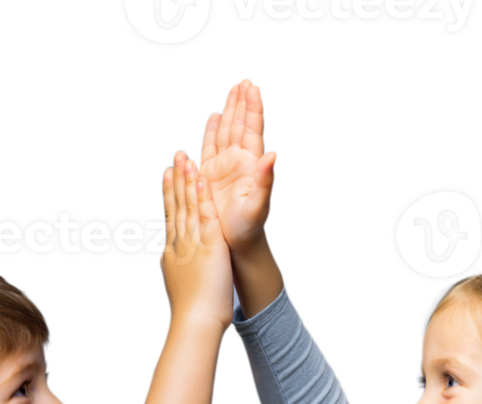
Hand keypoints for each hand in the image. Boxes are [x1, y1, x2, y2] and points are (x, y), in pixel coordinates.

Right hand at [159, 151, 232, 327]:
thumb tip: (172, 264)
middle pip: (177, 207)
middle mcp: (179, 245)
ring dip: (188, 182)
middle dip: (177, 181)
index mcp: (173, 253)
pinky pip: (205, 219)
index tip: (168, 176)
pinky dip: (203, 199)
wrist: (194, 324)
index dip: (170, 196)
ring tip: (186, 159)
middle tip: (176, 157)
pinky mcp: (209, 249)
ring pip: (188, 208)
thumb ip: (177, 268)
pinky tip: (202, 182)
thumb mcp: (179, 284)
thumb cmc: (190, 313)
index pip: (171, 218)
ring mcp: (192, 245)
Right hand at [199, 78, 278, 255]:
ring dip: (228, 112)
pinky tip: (213, 117)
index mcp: (252, 164)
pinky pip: (209, 147)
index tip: (253, 88)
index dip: (253, 108)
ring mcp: (223, 166)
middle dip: (241, 103)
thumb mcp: (259, 204)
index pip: (253, 130)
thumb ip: (266, 180)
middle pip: (240, 125)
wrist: (234, 242)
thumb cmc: (249, 227)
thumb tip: (273, 154)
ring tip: (233, 91)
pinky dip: (211, 131)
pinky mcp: (208, 174)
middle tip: (244, 82)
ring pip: (225, 132)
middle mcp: (238, 161)